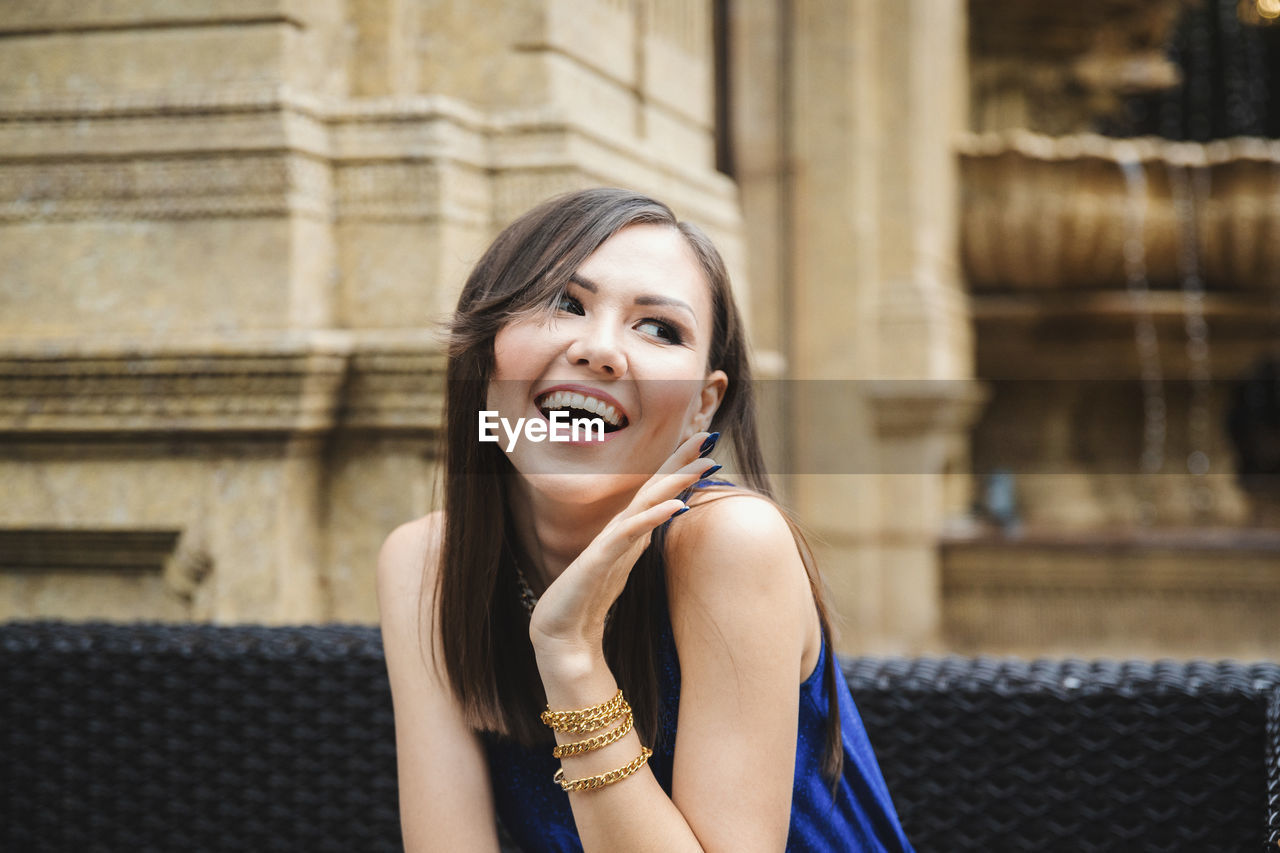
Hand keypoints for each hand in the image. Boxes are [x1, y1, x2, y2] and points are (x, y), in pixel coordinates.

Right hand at [527, 431, 718, 656]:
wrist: (562, 634)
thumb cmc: (589, 599)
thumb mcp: (623, 563)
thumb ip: (640, 540)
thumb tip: (663, 519)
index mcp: (626, 530)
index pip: (656, 491)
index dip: (678, 467)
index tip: (706, 446)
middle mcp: (618, 529)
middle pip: (653, 487)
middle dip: (680, 460)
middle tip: (707, 435)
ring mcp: (608, 542)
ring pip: (645, 503)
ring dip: (674, 481)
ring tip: (701, 463)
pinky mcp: (599, 560)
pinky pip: (630, 535)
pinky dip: (653, 518)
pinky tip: (676, 506)